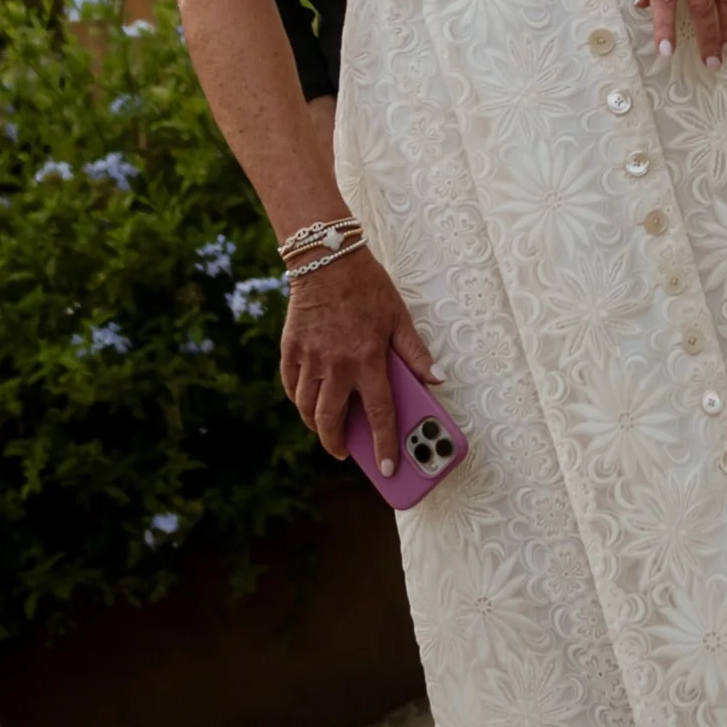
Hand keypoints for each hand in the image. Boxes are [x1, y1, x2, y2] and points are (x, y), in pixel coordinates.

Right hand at [281, 248, 436, 472]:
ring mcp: (310, 359)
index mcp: (368, 359)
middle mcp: (336, 365)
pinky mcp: (290, 350)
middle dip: (338, 444)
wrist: (326, 258)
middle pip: (332, 421)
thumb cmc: (367, 287)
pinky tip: (307, 402)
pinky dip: (298, 400)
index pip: (379, 414)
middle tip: (346, 451)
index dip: (385, 445)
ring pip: (307, 409)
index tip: (389, 467)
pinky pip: (291, 387)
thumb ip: (415, 353)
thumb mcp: (399, 317)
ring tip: (328, 430)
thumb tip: (436, 379)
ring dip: (317, 426)